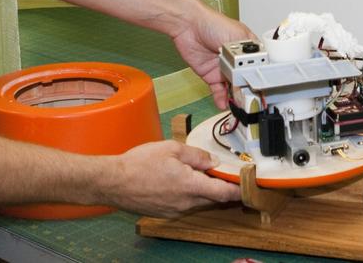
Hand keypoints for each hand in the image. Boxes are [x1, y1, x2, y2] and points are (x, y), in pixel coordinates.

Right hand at [106, 140, 241, 216]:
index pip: (224, 192)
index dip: (239, 190)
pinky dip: (190, 195)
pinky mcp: (166, 213)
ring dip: (204, 190)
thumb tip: (213, 162)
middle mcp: (186, 203)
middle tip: (226, 174)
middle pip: (213, 198)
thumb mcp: (171, 148)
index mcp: (190, 186)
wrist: (113, 182)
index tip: (249, 185)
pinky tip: (181, 182)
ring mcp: (175, 210)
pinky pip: (185, 205)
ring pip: (199, 202)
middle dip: (222, 188)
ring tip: (200, 174)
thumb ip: (196, 155)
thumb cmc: (139, 163)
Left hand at [170, 3, 254, 109]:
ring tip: (239, 105)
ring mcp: (224, 69)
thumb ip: (247, 54)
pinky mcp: (211, 75)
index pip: (257, 66)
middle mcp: (237, 60)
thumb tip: (254, 69)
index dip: (259, 77)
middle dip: (248, 91)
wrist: (188, 26)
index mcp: (247, 49)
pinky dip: (221, 99)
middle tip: (250, 100)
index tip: (262, 88)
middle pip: (246, 80)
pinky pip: (218, 91)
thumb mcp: (237, 36)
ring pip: (233, 88)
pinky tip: (224, 104)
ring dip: (236, 97)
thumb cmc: (213, 24)